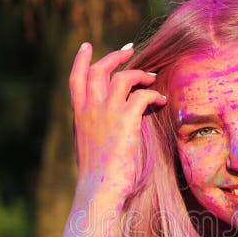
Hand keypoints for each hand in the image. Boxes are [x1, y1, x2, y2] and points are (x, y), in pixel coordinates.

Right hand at [69, 42, 166, 197]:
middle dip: (115, 56)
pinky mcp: (125, 119)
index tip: (87, 45)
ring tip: (152, 78)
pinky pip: (142, 95)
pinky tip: (161, 101)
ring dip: (139, 74)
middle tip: (129, 50)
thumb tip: (104, 128)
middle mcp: (89, 109)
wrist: (98, 191)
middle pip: (100, 70)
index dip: (82, 60)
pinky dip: (153, 94)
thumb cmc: (97, 178)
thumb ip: (94, 131)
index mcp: (79, 115)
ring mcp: (106, 113)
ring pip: (122, 77)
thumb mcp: (89, 148)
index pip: (76, 79)